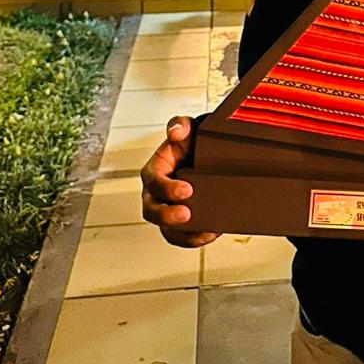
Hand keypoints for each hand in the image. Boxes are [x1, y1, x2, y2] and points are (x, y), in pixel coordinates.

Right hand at [140, 116, 220, 247]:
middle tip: (186, 214)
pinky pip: (182, 237)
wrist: (209, 155)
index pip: (152, 181)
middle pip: (151, 210)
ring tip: (203, 231)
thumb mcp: (190, 128)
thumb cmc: (195, 141)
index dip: (166, 187)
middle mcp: (156, 193)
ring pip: (166, 229)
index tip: (186, 189)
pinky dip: (194, 239)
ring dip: (182, 234)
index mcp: (155, 169)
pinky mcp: (182, 222)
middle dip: (167, 215)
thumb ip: (182, 124)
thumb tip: (175, 130)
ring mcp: (168, 209)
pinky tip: (211, 233)